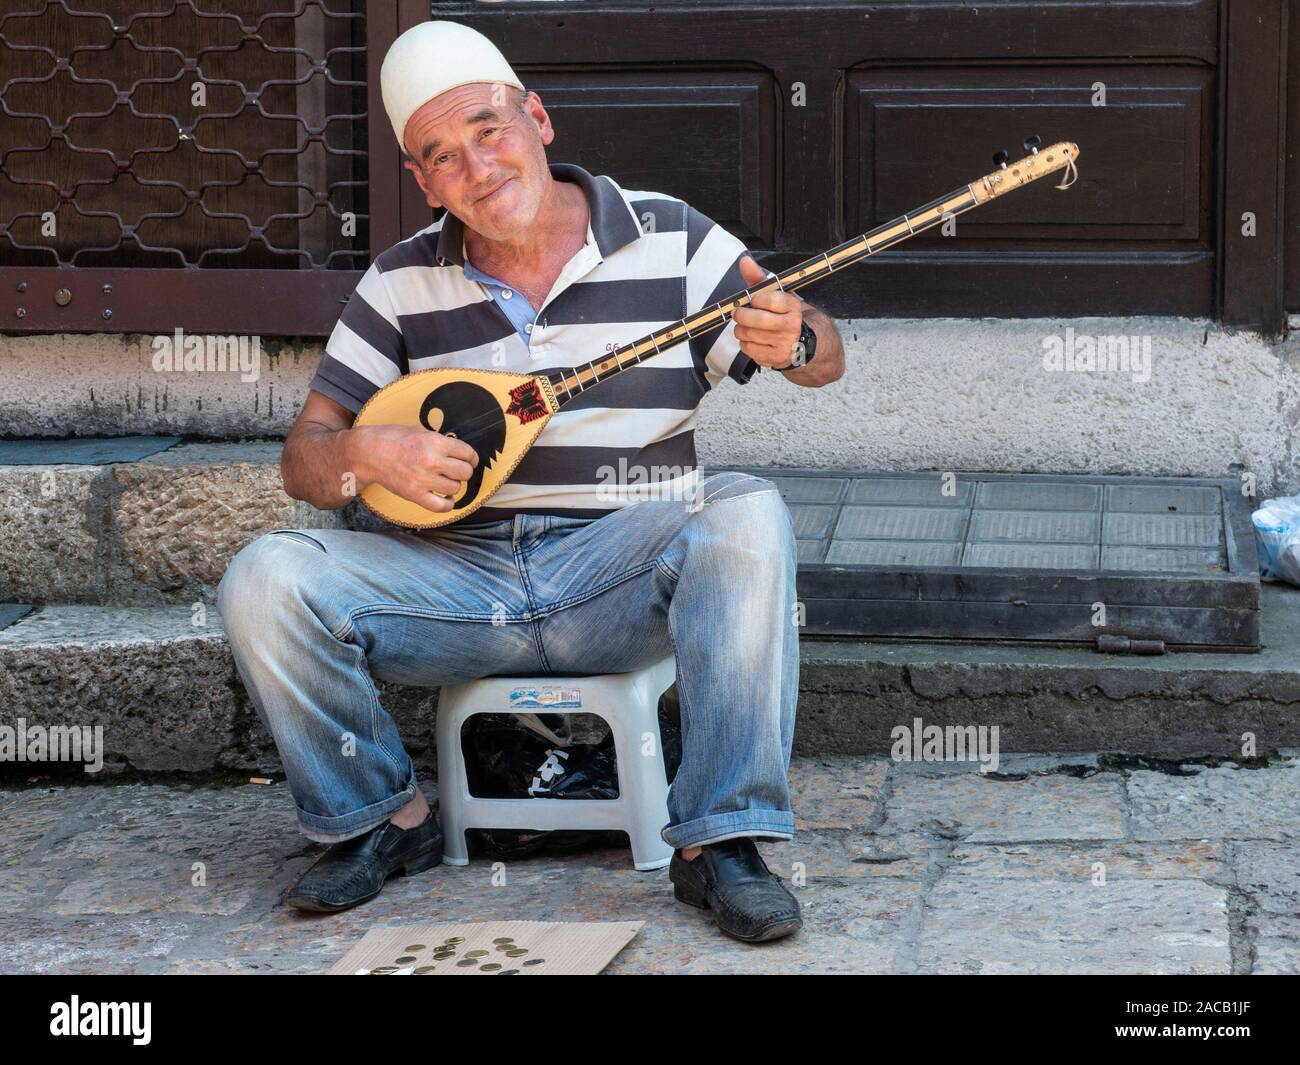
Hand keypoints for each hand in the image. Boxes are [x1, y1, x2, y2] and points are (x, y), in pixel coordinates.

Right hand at [351, 424, 478, 512]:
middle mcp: (432, 461)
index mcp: (435, 442)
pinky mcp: (415, 495)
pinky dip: (448, 504)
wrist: (368, 453)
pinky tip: (447, 498)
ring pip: (456, 488)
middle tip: (456, 470)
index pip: (468, 453)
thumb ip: (440, 442)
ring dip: (454, 485)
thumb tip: (459, 451)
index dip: (471, 457)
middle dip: (464, 470)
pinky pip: (441, 506)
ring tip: (447, 481)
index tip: (469, 460)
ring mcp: (423, 480)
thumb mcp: (420, 431)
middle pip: (465, 472)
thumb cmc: (393, 439)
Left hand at [732, 254, 804, 368]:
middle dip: (741, 315)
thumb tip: (744, 261)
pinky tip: (751, 339)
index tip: (753, 300)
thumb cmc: (781, 315)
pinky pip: (749, 349)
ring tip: (745, 326)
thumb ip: (757, 278)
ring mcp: (785, 344)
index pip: (768, 299)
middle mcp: (792, 325)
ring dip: (740, 329)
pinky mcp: (776, 358)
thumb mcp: (774, 295)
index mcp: (793, 306)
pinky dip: (744, 343)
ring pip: (749, 334)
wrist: (799, 343)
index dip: (755, 299)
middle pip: (757, 319)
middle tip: (738, 313)